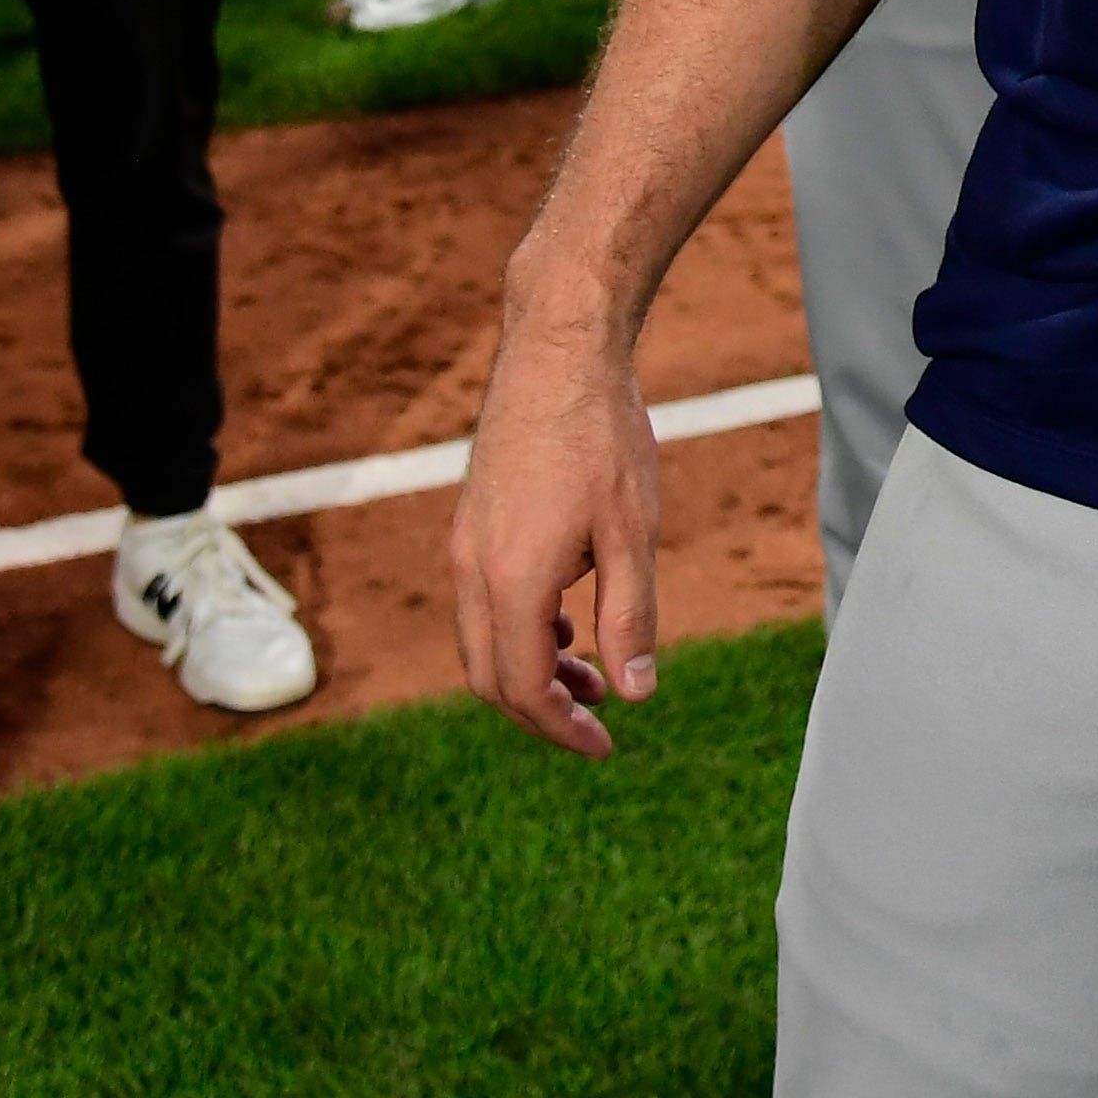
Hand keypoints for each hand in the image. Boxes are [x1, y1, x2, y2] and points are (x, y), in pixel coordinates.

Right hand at [449, 298, 661, 756]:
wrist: (557, 351)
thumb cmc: (603, 435)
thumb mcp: (633, 532)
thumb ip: (631, 617)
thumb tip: (634, 694)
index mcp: (512, 578)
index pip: (523, 687)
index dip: (562, 729)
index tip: (604, 746)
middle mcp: (471, 569)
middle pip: (490, 678)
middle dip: (542, 712)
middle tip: (598, 724)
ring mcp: (463, 544)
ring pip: (481, 642)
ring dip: (531, 672)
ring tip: (593, 676)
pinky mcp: (469, 523)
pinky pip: (480, 605)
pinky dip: (518, 632)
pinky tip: (568, 621)